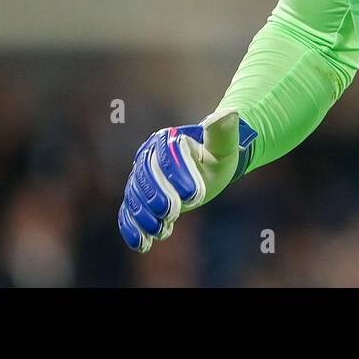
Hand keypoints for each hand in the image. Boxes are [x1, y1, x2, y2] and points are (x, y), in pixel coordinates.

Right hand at [118, 109, 249, 252]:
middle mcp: (149, 157)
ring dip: (144, 215)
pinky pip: (129, 212)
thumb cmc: (218, 154)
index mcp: (168, 139)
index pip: (168, 155)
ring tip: (160, 230)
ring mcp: (141, 179)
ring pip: (135, 196)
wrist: (209, 165)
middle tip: (173, 213)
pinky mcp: (139, 198)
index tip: (194, 195)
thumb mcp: (225, 145)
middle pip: (146, 177)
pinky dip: (132, 228)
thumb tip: (229, 114)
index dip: (178, 175)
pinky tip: (142, 244)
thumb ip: (224, 132)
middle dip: (158, 197)